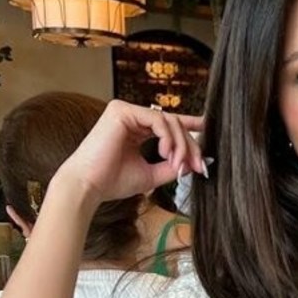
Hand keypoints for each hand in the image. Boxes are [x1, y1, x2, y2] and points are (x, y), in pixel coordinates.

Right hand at [54, 100, 205, 205]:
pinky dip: (167, 137)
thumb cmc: (113, 182)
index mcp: (136, 129)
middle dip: (191, 145)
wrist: (89, 186)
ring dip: (180, 144)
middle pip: (173, 123)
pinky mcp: (121, 110)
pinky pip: (157, 119)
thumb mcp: (152, 174)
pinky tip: (166, 152)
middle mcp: (131, 117)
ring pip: (168, 120)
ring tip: (179, 163)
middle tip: (198, 165)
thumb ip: (173, 166)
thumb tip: (196, 163)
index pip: (168, 123)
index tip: (207, 130)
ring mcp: (125, 111)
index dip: (190, 125)